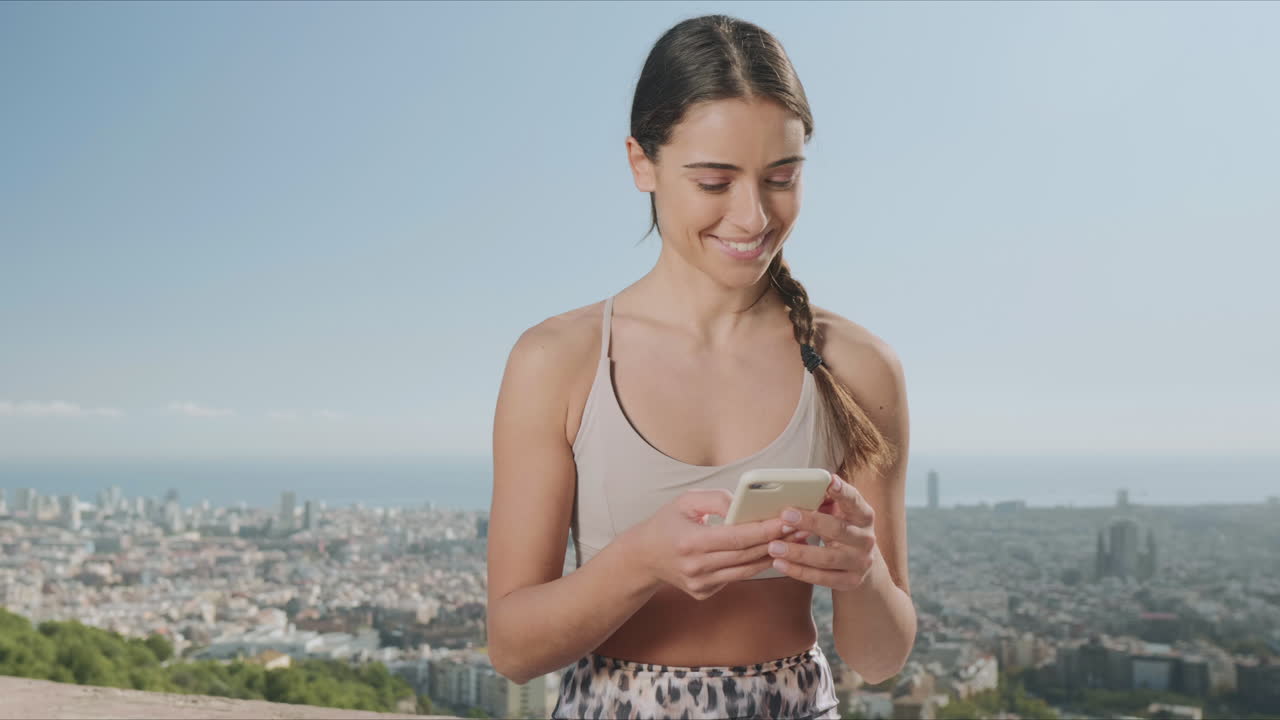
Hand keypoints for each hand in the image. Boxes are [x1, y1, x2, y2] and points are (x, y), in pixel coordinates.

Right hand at [628, 488, 808, 600]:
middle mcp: (696, 567)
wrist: (644, 557)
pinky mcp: (704, 593)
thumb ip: (716, 499)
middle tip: (802, 526)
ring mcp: (700, 584)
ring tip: (795, 539)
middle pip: (747, 554)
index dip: (765, 529)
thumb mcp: (686, 501)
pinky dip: (754, 564)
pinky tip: (771, 552)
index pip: (737, 537)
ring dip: (773, 555)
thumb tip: (744, 505)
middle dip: (777, 540)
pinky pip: (736, 576)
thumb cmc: (667, 523)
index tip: (788, 519)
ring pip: (747, 570)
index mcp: (691, 542)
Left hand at [766, 473, 876, 591]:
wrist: (861, 564)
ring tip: (774, 546)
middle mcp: (865, 538)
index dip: (843, 491)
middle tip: (785, 515)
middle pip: (838, 529)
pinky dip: (799, 571)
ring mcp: (859, 562)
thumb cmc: (841, 530)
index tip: (829, 481)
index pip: (854, 501)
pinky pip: (822, 578)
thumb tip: (797, 489)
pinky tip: (779, 564)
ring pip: (827, 558)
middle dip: (810, 522)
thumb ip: (824, 501)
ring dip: (798, 552)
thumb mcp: (839, 514)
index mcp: (863, 515)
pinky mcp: (850, 581)